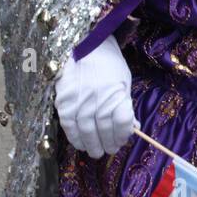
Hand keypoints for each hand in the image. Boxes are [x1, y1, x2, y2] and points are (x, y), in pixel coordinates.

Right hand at [54, 34, 136, 158]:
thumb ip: (126, 105)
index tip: (122, 140)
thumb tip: (133, 127)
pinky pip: (68, 124)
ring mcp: (80, 99)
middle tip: (108, 151)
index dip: (123, 135)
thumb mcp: (124, 81)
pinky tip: (79, 143)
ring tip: (95, 151)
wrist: (85, 44)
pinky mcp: (63, 99)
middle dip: (108, 144)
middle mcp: (99, 98)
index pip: (123, 122)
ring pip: (86, 130)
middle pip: (104, 129)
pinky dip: (74, 137)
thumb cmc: (109, 63)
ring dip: (91, 144)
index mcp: (117, 92)